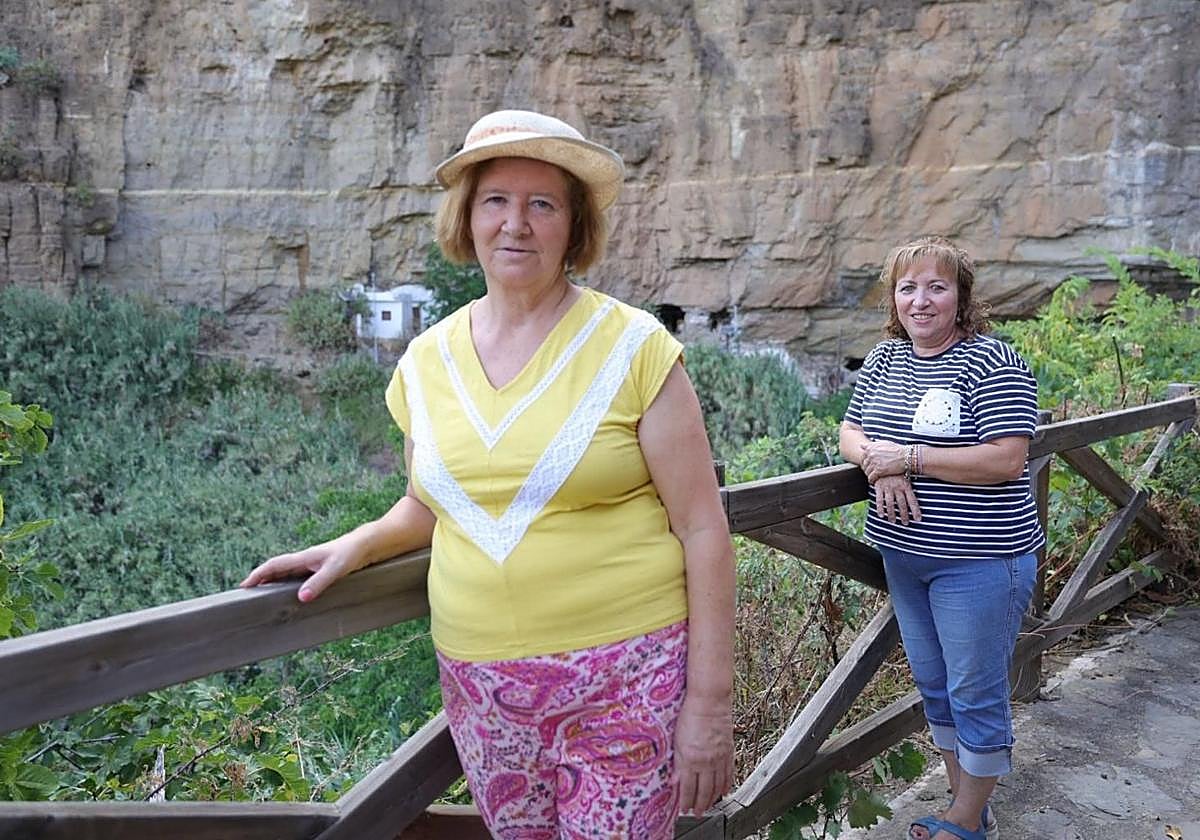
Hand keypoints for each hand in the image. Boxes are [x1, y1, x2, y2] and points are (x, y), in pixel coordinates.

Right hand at [239, 535, 365, 601]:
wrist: (366, 545)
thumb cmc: (351, 554)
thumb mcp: (335, 569)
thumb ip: (319, 582)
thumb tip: (301, 597)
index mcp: (303, 557)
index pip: (274, 565)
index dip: (258, 574)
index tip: (244, 585)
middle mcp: (304, 560)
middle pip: (276, 570)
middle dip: (261, 580)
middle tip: (247, 594)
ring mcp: (311, 565)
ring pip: (286, 574)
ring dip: (273, 583)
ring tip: (262, 596)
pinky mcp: (319, 570)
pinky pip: (297, 578)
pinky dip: (288, 585)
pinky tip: (289, 595)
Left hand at [674, 695, 733, 816]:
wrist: (710, 700)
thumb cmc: (690, 715)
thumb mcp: (676, 740)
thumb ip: (676, 763)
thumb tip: (673, 781)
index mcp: (691, 759)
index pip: (688, 787)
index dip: (685, 801)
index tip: (683, 809)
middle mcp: (707, 761)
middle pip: (704, 790)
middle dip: (699, 805)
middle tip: (696, 813)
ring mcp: (720, 758)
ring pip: (718, 786)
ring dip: (712, 799)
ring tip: (708, 806)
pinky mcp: (729, 751)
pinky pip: (729, 774)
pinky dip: (726, 785)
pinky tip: (723, 791)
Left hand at [859, 439, 906, 482]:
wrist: (907, 456)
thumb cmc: (897, 450)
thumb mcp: (884, 443)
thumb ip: (872, 445)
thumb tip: (861, 445)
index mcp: (871, 448)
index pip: (862, 457)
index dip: (865, 462)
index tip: (868, 466)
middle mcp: (871, 454)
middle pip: (864, 465)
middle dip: (867, 469)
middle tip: (871, 473)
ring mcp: (874, 462)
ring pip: (867, 472)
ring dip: (869, 475)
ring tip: (873, 477)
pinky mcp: (879, 470)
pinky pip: (871, 477)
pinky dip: (872, 480)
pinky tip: (874, 481)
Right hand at [873, 474, 920, 524]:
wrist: (883, 463)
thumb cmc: (896, 472)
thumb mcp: (905, 477)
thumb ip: (909, 489)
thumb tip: (917, 500)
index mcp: (906, 486)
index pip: (912, 500)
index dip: (915, 510)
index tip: (918, 519)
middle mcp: (897, 488)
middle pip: (902, 504)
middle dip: (904, 515)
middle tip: (906, 523)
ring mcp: (888, 488)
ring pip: (891, 503)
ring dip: (892, 514)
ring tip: (893, 521)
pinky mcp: (879, 487)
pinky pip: (879, 499)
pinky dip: (880, 508)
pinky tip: (881, 515)